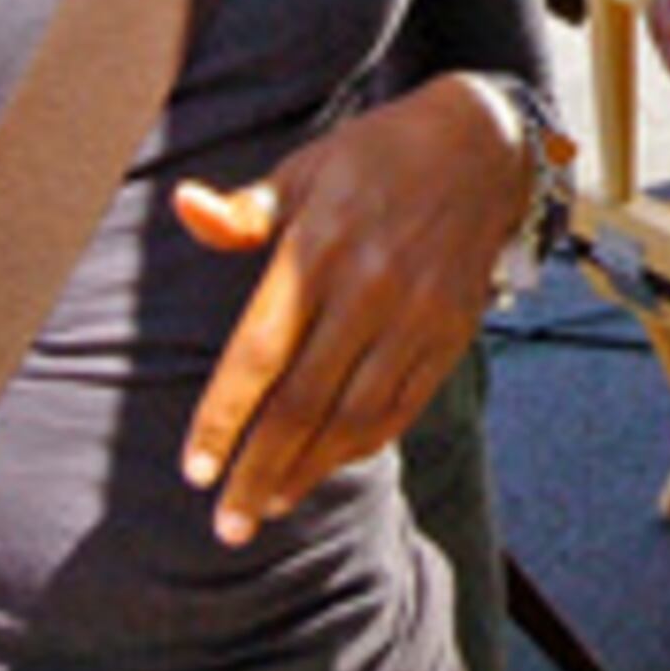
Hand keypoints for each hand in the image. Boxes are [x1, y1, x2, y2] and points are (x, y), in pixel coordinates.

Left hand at [172, 74, 529, 541]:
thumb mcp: (305, 171)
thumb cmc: (374, 158)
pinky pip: (402, 407)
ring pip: (355, 417)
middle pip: (303, 403)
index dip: (223, 418)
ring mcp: (417, 316)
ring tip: (268, 506)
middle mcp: (370, 290)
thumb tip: (186, 208)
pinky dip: (361, 446)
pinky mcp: (451, 333)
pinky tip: (326, 467)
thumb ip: (244, 212)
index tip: (194, 471)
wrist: (483, 145)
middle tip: (226, 525)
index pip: (259, 353)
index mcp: (319, 250)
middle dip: (259, 471)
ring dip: (308, 472)